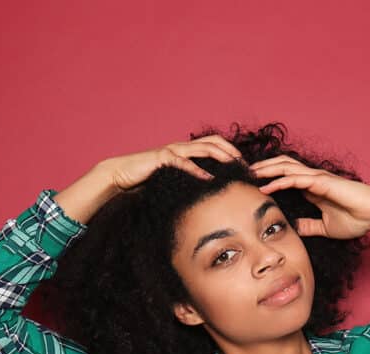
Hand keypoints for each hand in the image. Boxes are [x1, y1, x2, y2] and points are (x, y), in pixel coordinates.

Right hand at [101, 135, 244, 192]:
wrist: (122, 175)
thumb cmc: (147, 180)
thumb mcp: (173, 180)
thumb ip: (189, 182)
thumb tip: (207, 195)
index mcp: (186, 150)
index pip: (215, 145)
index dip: (232, 153)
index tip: (245, 168)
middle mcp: (182, 147)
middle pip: (214, 142)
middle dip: (232, 152)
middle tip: (247, 167)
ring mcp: (173, 150)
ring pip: (202, 148)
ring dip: (221, 157)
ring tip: (235, 167)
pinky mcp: (162, 158)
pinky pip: (184, 163)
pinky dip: (198, 170)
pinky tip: (209, 179)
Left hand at [249, 155, 369, 238]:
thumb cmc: (355, 218)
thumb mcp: (325, 227)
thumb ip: (309, 226)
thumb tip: (294, 229)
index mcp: (312, 188)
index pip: (284, 178)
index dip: (268, 178)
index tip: (251, 185)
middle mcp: (312, 179)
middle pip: (281, 167)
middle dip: (262, 169)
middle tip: (243, 174)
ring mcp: (316, 179)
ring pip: (284, 168)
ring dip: (265, 170)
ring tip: (248, 175)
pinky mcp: (321, 182)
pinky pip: (295, 179)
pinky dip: (278, 182)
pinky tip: (265, 187)